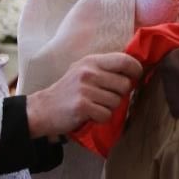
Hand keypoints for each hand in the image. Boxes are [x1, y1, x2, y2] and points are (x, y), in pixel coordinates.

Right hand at [26, 52, 142, 138]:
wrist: (43, 108)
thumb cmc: (69, 90)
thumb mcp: (84, 71)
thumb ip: (105, 69)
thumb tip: (134, 71)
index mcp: (92, 61)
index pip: (124, 60)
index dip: (135, 70)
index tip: (135, 77)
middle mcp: (89, 72)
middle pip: (124, 85)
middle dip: (120, 95)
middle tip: (106, 97)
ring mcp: (85, 89)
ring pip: (116, 102)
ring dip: (109, 108)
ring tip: (95, 105)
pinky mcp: (82, 106)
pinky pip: (106, 115)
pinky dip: (101, 118)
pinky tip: (90, 114)